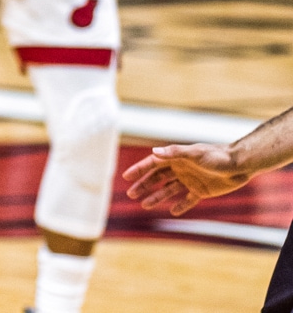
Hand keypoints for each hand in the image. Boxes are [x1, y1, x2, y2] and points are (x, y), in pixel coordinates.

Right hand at [123, 143, 251, 215]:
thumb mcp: (194, 153)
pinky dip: (180, 206)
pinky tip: (173, 212)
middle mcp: (180, 168)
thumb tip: (154, 152)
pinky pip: (187, 200)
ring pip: (168, 189)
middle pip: (157, 178)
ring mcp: (189, 180)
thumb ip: (174, 153)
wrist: (238, 166)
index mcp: (176, 157)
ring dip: (157, 196)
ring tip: (145, 205)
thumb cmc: (216, 156)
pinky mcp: (201, 191)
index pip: (152, 163)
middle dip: (144, 185)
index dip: (139, 170)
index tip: (126, 177)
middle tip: (131, 194)